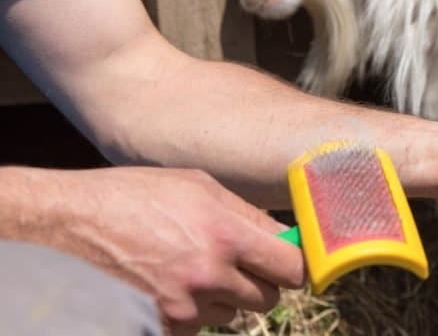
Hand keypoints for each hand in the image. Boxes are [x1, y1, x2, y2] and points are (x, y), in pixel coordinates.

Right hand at [17, 167, 304, 334]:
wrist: (73, 221)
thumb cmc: (137, 195)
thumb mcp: (198, 186)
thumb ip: (247, 215)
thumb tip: (286, 236)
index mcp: (226, 234)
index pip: (292, 268)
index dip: (294, 265)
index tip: (290, 260)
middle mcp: (209, 274)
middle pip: (269, 297)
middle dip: (261, 282)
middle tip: (240, 263)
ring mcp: (184, 306)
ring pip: (234, 314)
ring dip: (224, 297)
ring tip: (191, 267)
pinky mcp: (163, 326)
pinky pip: (199, 327)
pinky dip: (193, 313)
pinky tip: (169, 284)